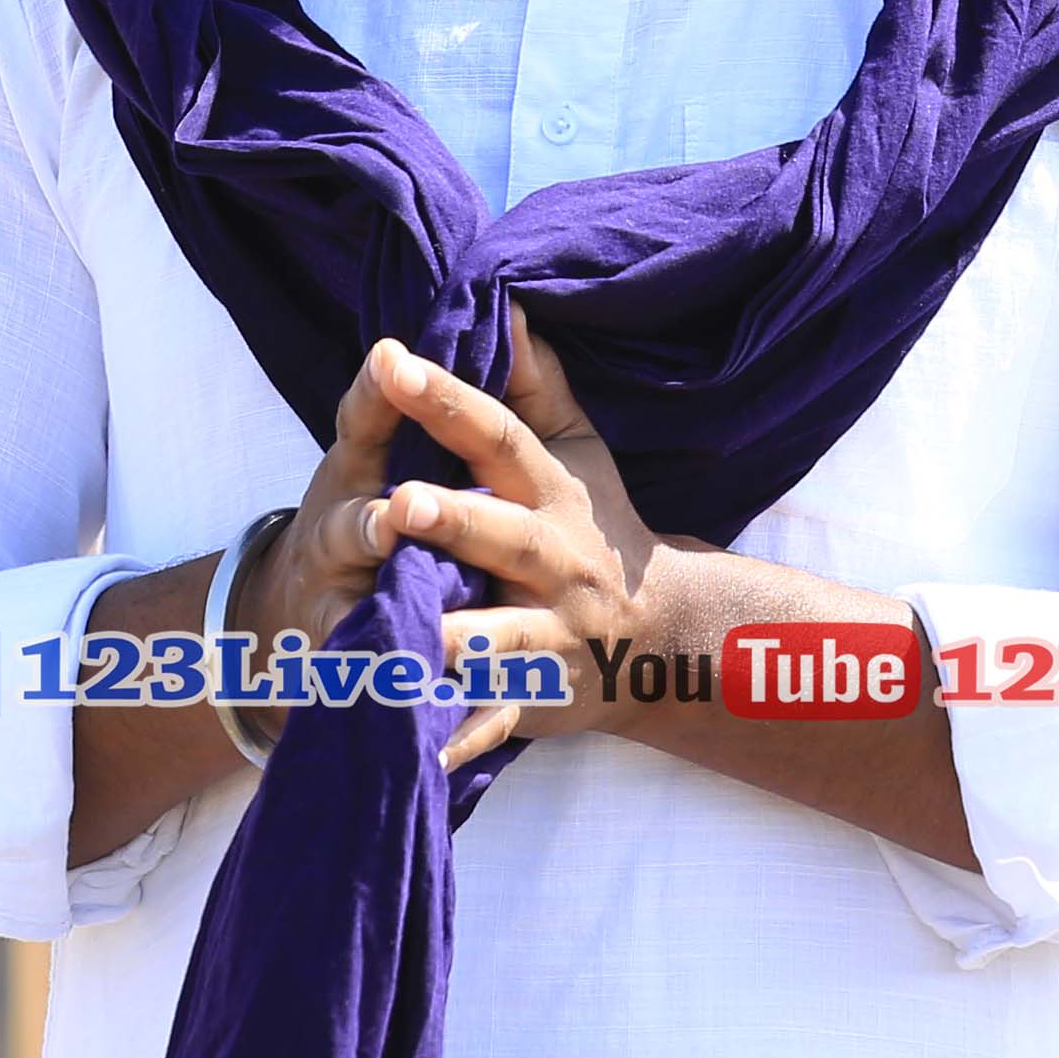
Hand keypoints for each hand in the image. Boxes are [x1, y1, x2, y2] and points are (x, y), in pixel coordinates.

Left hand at [412, 317, 665, 745]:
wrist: (666, 640)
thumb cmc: (598, 531)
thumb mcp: (576, 455)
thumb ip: (537, 386)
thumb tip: (506, 306)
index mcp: (550, 495)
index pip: (498, 435)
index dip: (447, 400)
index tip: (391, 361)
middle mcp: (552, 563)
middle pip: (501, 537)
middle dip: (454, 523)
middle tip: (398, 505)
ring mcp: (548, 634)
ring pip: (495, 639)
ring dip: (448, 643)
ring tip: (392, 643)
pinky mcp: (536, 697)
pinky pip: (491, 722)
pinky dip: (457, 741)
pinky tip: (415, 752)